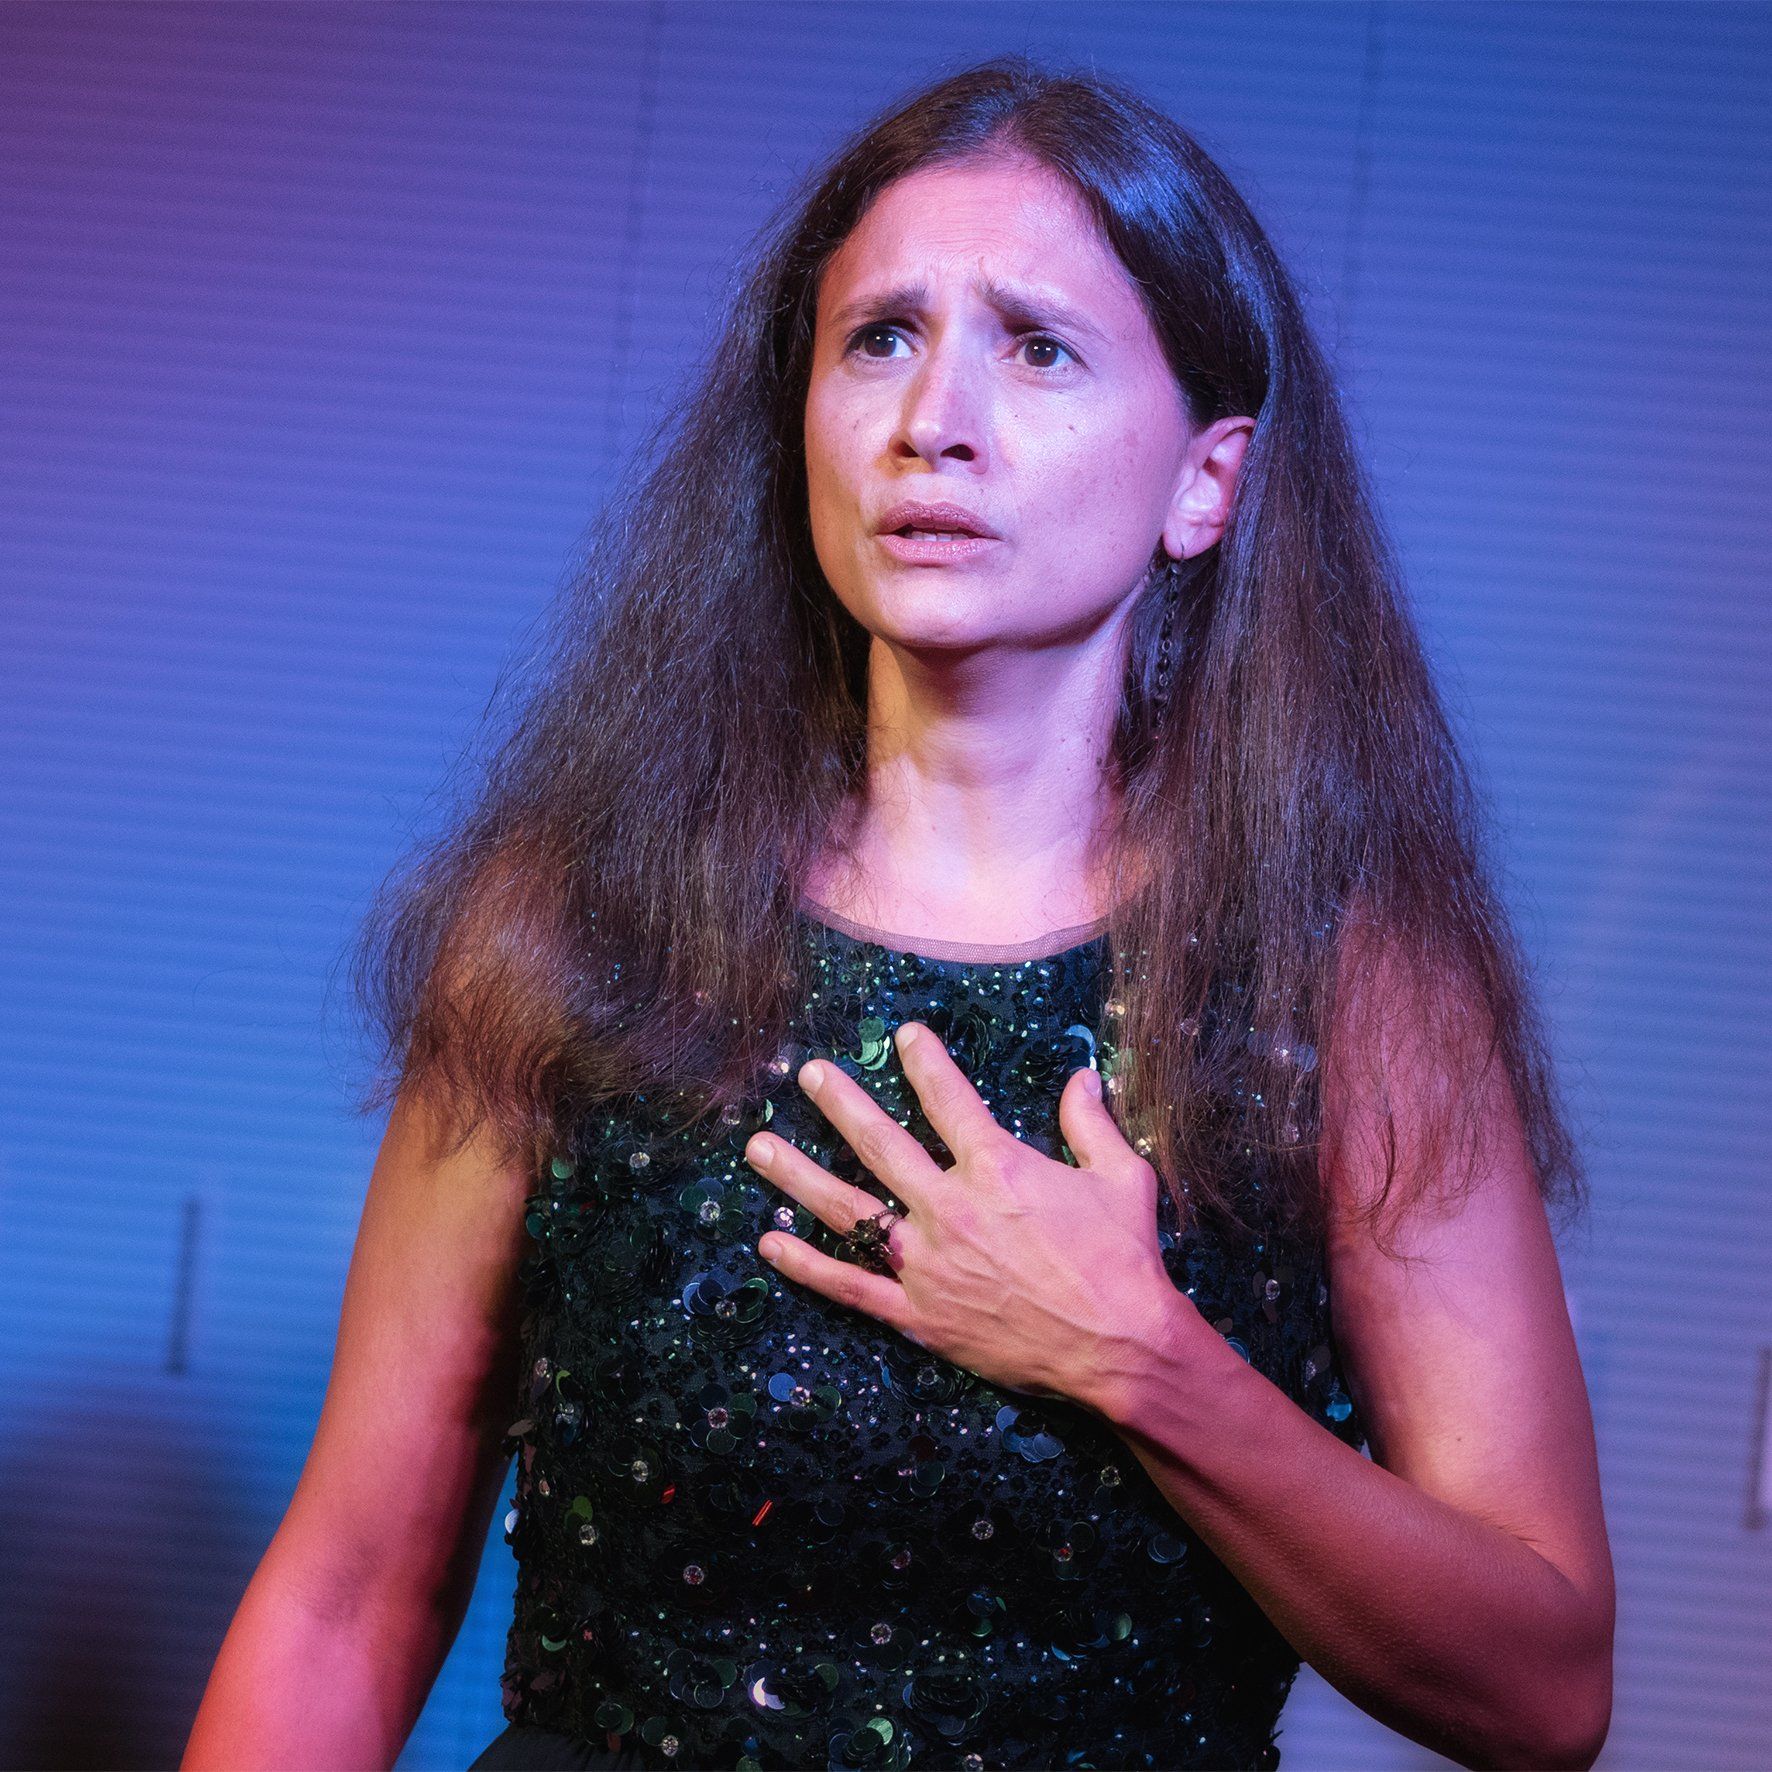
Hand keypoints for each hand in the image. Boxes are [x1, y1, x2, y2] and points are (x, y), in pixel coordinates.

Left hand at [742, 1020, 1193, 1411]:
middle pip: (879, 1144)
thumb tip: (1082, 1077)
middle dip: (840, 1103)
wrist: (1121, 1348)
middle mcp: (951, 1208)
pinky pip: (849, 1288)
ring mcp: (928, 1263)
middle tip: (809, 1074)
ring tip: (759, 1147)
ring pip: (847, 1210)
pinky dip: (806, 1266)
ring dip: (799, 1173)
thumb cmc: (1125, 1261)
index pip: (948, 1099)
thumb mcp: (1121, 1178)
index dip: (924, 1061)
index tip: (903, 1034)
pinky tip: (770, 1242)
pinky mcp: (918, 1315)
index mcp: (998, 1168)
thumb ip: (1091, 1124)